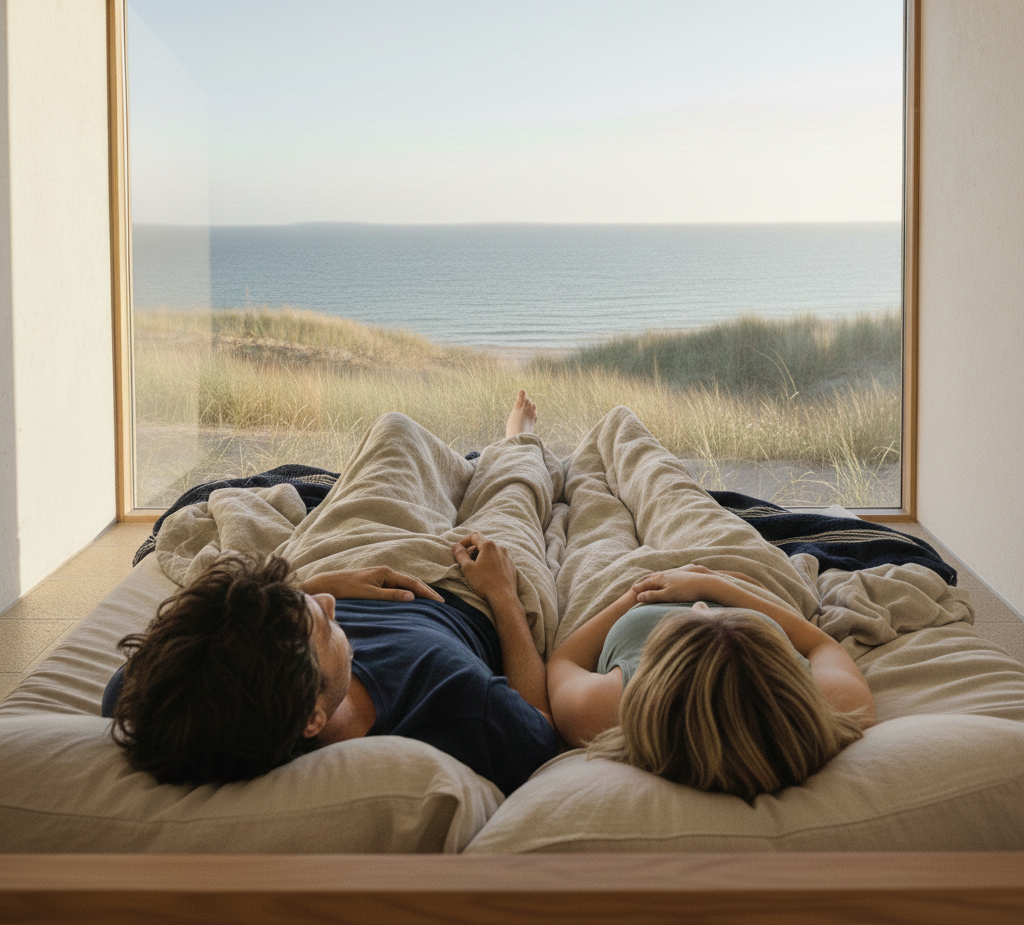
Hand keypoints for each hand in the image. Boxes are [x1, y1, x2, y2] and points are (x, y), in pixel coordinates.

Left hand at [302, 567, 442, 602]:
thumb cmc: (346, 590)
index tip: (440, 603)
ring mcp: (380, 576)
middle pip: (411, 582)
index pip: (413, 583)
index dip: (427, 593)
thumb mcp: (369, 595)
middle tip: (440, 604)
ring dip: (418, 593)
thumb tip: (412, 596)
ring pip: (404, 584)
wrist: (326, 585)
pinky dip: (407, 594)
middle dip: (426, 592)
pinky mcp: (375, 582)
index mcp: (386, 573)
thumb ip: (390, 595)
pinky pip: (396, 588)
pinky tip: (410, 601)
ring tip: (429, 604)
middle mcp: (385, 572)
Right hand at [452, 532, 518, 606]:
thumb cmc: (484, 582)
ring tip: (476, 569)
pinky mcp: (511, 566)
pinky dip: (491, 562)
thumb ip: (460, 554)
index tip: (459, 549)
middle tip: (466, 561)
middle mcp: (500, 548)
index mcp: (489, 546)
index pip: (474, 536)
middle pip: (483, 543)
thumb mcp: (467, 568)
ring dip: (482, 556)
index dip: (464, 541)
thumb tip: (455, 546)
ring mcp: (507, 557)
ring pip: (491, 552)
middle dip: (473, 550)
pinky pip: (498, 559)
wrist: (503, 597)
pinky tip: (487, 574)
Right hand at [631, 564, 719, 604]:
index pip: (647, 583)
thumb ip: (653, 596)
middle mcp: (667, 574)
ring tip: (650, 580)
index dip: (639, 588)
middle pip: (653, 578)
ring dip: (654, 578)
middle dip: (645, 582)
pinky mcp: (684, 576)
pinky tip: (668, 579)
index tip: (632, 590)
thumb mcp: (667, 596)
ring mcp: (676, 574)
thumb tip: (638, 596)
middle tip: (637, 585)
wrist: (706, 584)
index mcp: (661, 579)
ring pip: (661, 575)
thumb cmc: (686, 591)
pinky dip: (664, 577)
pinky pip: (669, 575)